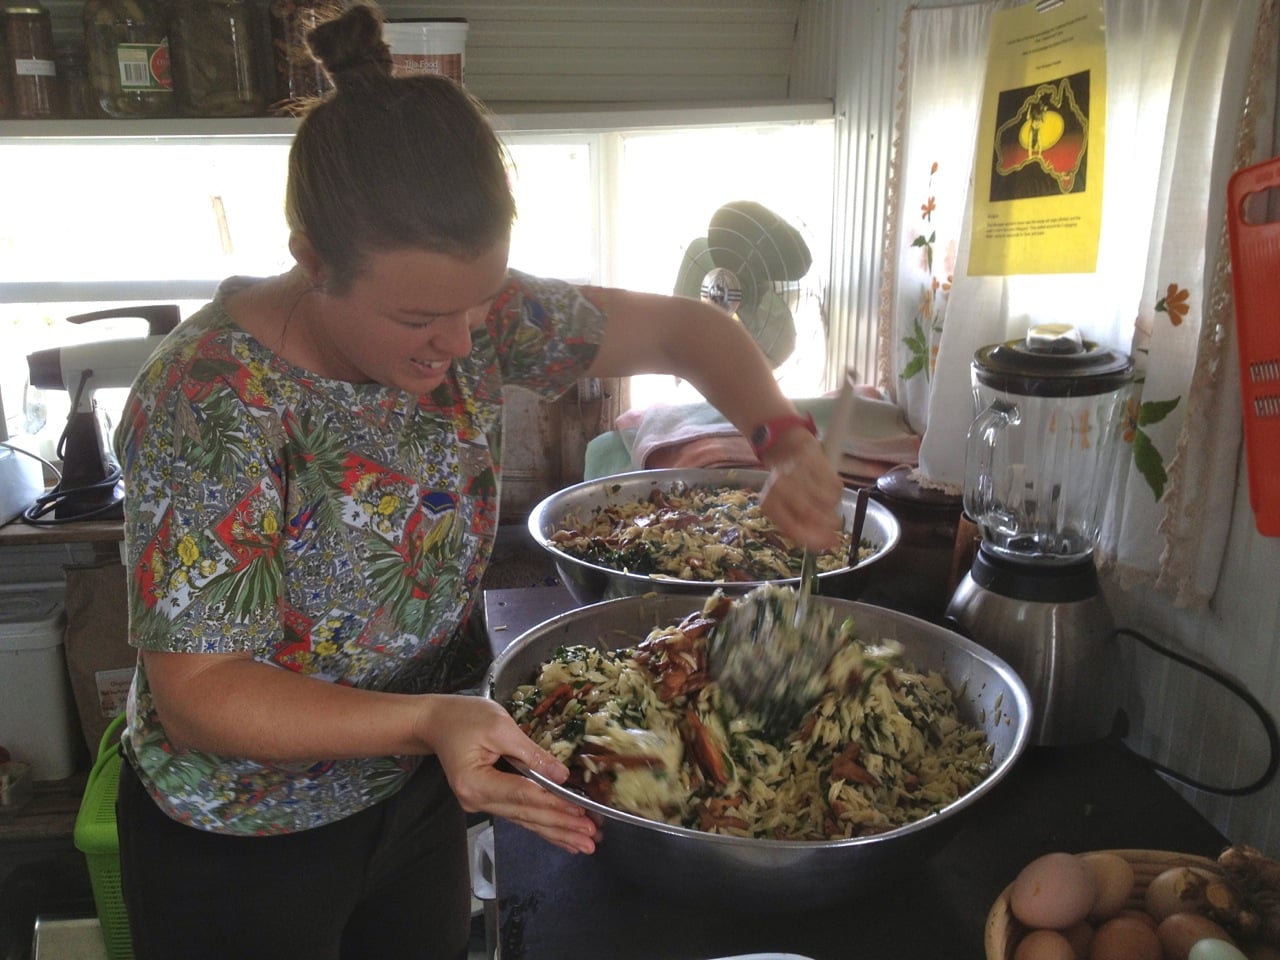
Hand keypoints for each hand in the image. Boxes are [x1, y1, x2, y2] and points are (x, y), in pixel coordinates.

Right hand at [418, 695, 600, 854]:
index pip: (522, 796)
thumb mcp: (500, 726)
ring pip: (525, 820)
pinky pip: (520, 814)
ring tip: (584, 844)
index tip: (581, 814)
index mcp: (475, 783)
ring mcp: (482, 803)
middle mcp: (477, 801)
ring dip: (556, 832)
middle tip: (591, 838)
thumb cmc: (464, 718)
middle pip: (526, 815)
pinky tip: (562, 837)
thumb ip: (531, 753)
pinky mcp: (490, 799)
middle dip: (561, 827)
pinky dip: (543, 824)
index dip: (554, 805)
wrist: (436, 722)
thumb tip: (561, 776)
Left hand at [758, 429, 843, 551]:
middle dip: (828, 525)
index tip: (831, 545)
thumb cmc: (786, 487)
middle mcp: (782, 487)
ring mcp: (800, 474)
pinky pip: (835, 488)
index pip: (793, 528)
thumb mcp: (783, 509)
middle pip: (812, 515)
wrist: (787, 450)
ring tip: (824, 504)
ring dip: (831, 508)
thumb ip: (799, 528)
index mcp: (769, 503)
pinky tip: (825, 489)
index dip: (815, 540)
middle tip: (835, 528)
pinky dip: (835, 494)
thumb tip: (827, 544)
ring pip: (828, 503)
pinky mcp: (817, 463)